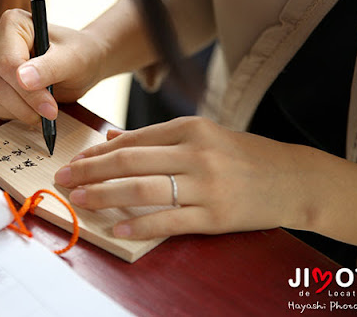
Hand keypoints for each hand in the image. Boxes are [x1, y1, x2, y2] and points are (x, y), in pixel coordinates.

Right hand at [0, 9, 107, 124]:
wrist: (82, 63)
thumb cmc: (80, 55)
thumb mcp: (73, 60)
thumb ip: (50, 68)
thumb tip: (22, 79)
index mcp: (13, 23)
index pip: (8, 63)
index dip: (28, 92)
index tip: (50, 109)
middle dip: (24, 105)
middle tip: (50, 114)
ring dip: (17, 112)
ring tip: (42, 111)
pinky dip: (8, 114)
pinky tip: (29, 109)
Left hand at [54, 117, 313, 238]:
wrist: (293, 179)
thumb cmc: (243, 156)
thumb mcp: (203, 135)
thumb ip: (158, 138)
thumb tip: (113, 138)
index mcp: (190, 128)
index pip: (132, 140)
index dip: (97, 153)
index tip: (74, 162)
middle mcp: (196, 152)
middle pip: (129, 161)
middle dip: (90, 171)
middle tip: (63, 179)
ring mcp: (206, 185)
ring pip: (142, 189)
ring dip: (104, 195)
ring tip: (79, 200)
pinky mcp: (216, 216)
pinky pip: (168, 220)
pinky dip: (138, 225)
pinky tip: (116, 228)